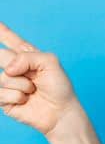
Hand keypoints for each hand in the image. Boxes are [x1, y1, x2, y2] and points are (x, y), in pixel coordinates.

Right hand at [0, 21, 79, 137]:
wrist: (60, 112)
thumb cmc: (59, 87)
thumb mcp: (50, 63)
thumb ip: (28, 57)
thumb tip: (8, 69)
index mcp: (27, 56)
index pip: (10, 40)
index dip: (1, 31)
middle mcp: (15, 67)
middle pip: (1, 56)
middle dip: (12, 63)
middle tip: (28, 75)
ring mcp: (7, 83)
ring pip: (3, 77)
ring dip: (22, 84)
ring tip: (33, 90)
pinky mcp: (3, 99)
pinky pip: (1, 93)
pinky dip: (17, 96)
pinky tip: (26, 100)